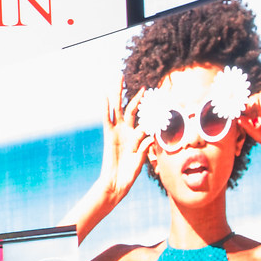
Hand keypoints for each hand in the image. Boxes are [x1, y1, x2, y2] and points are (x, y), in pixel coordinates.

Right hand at [98, 83, 150, 205]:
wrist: (116, 183)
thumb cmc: (129, 174)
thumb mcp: (142, 159)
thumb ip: (146, 147)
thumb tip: (152, 137)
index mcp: (136, 136)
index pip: (144, 117)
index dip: (148, 107)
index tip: (155, 94)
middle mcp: (125, 131)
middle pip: (128, 107)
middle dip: (129, 92)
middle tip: (125, 77)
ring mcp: (117, 132)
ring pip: (118, 108)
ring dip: (118, 93)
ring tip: (118, 79)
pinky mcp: (109, 136)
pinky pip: (108, 119)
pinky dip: (106, 108)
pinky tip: (106, 96)